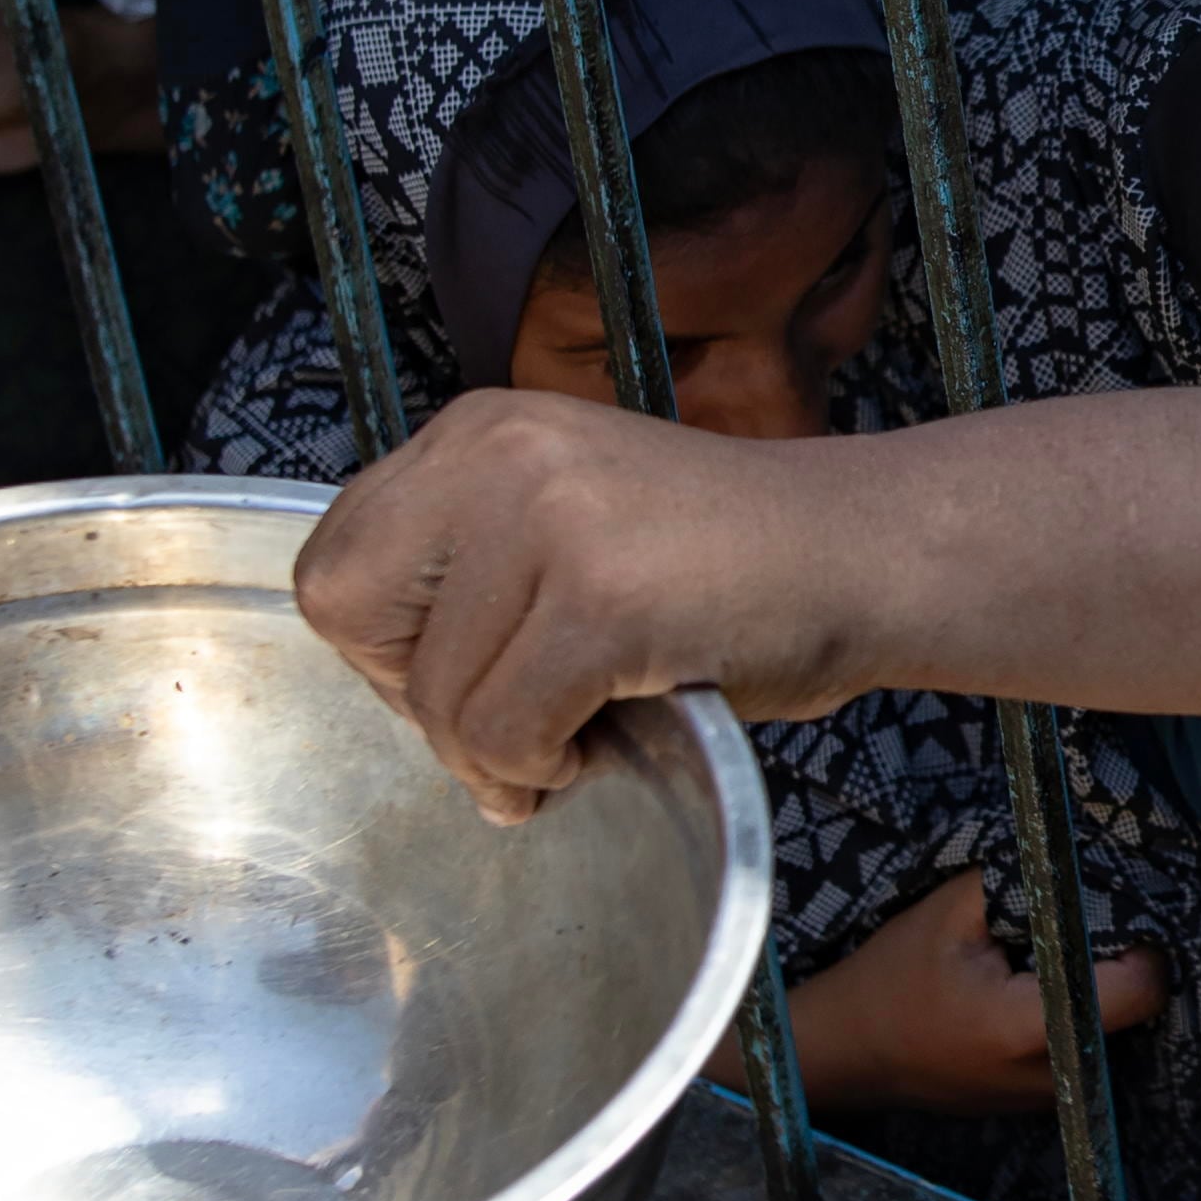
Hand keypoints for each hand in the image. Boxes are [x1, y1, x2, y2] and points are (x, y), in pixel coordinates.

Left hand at [295, 388, 875, 821]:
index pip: (335, 563)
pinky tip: (608, 739)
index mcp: (479, 432)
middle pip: (350, 620)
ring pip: (435, 698)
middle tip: (514, 711)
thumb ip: (473, 570)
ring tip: (582, 729)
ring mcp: (550, 519)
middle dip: (421, 698)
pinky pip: (508, 733)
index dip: (387, 647)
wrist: (866, 555)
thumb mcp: (568, 522)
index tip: (474, 670)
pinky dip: (545, 768)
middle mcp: (498, 453)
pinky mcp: (602, 599)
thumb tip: (392, 687)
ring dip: (499, 752)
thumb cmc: (727, 566)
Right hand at [789, 869, 1173, 1116]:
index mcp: (1027, 1029)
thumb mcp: (951, 910)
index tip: (1114, 911)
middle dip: (1116, 962)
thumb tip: (1090, 864)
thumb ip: (1025, 883)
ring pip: (1113, 1030)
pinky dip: (1074, 1017)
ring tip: (1046, 961)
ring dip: (1095, 990)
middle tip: (1078, 928)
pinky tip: (1034, 993)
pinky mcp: (1043, 1103)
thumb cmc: (892, 977)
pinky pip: (1086, 1048)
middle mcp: (1051, 1078)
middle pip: (1133, 1010)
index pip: (1138, 989)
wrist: (849, 1050)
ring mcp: (1049, 1099)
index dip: (1140, 944)